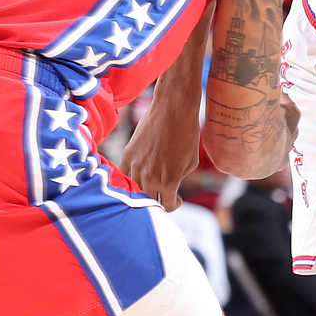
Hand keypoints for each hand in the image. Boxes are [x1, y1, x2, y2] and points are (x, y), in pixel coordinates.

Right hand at [120, 90, 201, 211]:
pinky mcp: (128, 154)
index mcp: (169, 182)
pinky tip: (139, 174)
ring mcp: (137, 166)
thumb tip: (171, 187)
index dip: (173, 205)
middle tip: (164, 194)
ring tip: (151, 184)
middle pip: (149, 201)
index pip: (166, 206)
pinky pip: (124, 174)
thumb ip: (179, 179)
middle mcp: (151, 177)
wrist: (173, 109)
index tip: (176, 199)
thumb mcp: (191, 163)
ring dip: (144, 189)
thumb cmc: (187, 134)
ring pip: (135, 189)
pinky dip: (131, 177)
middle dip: (158, 200)